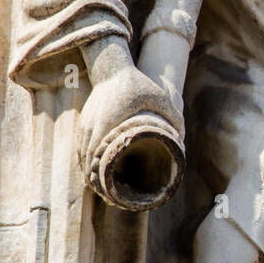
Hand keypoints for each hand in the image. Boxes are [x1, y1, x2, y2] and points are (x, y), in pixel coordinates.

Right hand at [77, 63, 183, 180]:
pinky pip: (81, 146)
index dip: (101, 174)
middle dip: (95, 178)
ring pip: (82, 154)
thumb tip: (182, 138)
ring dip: (89, 171)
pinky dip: (85, 160)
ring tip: (98, 188)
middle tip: (107, 195)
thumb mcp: (160, 97)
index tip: (108, 189)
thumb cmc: (138, 83)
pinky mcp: (84, 121)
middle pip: (88, 159)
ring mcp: (86, 123)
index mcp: (110, 123)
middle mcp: (94, 125)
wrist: (112, 67)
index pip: (99, 155)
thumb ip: (173, 117)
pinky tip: (91, 171)